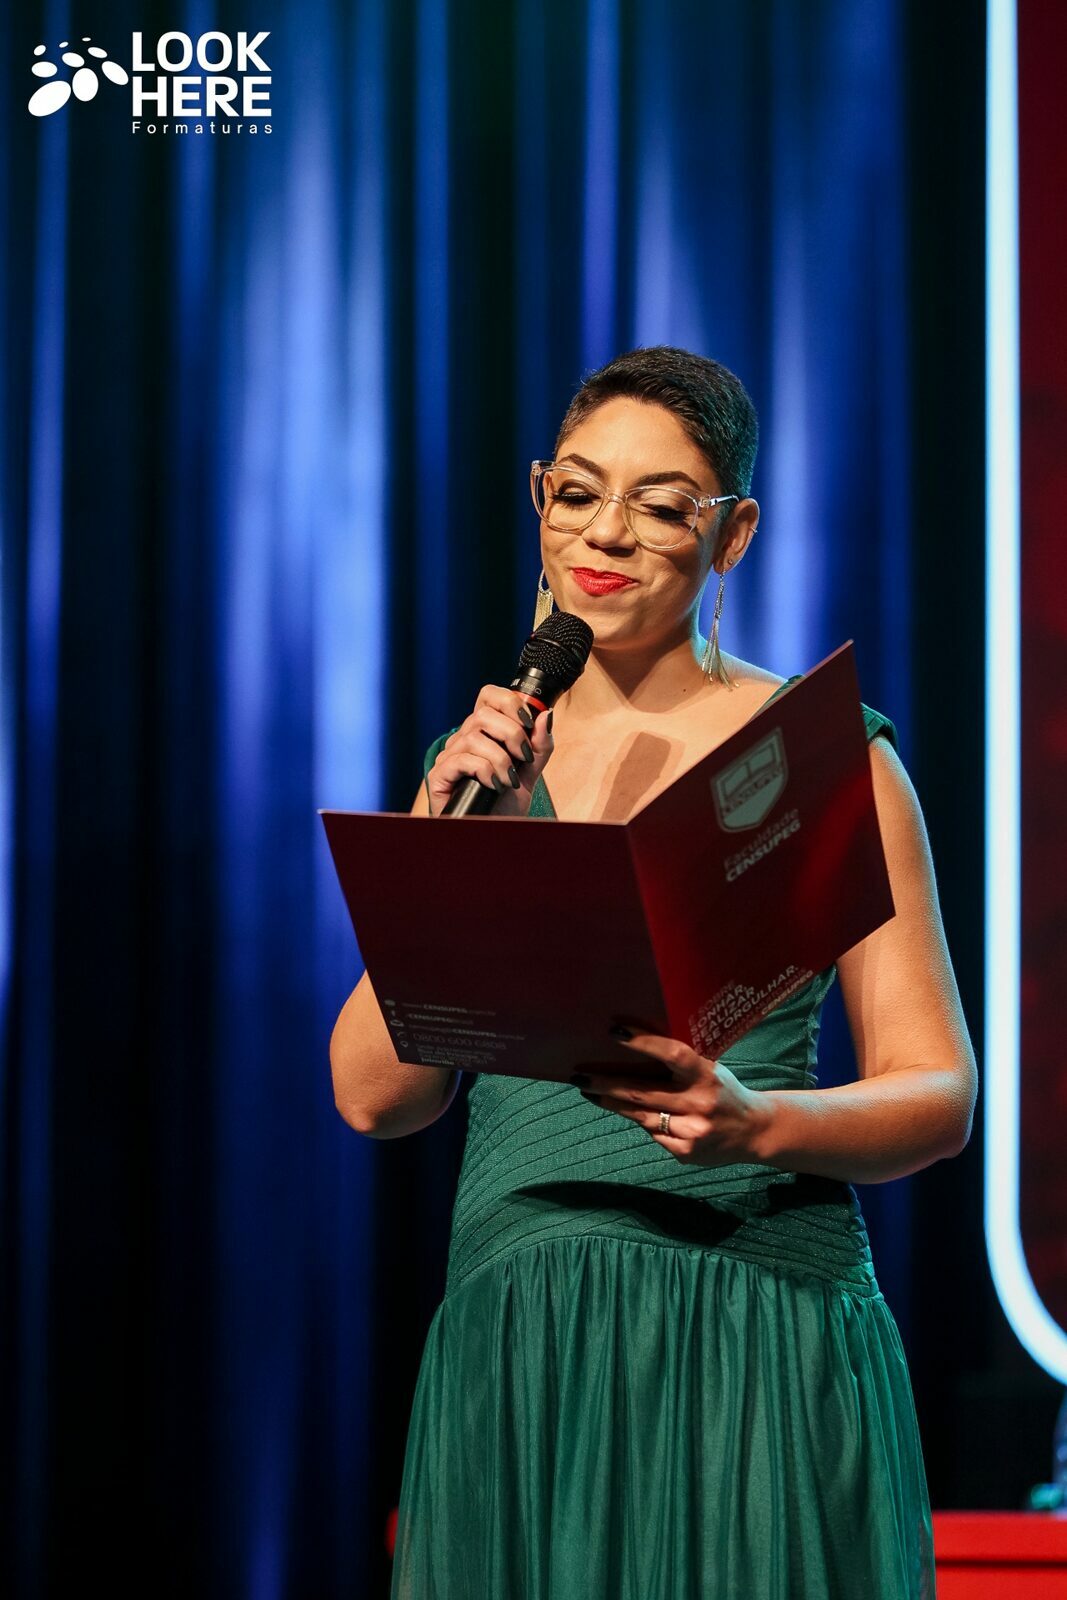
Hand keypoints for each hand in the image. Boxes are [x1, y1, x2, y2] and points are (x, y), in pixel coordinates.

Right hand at [426, 685, 554, 816]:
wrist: (494, 831)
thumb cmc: (507, 802)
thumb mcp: (531, 770)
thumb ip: (539, 744)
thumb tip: (545, 714)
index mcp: (485, 732)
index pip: (489, 696)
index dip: (509, 701)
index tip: (528, 722)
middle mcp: (464, 739)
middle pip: (482, 714)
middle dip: (511, 734)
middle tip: (523, 757)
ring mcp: (450, 756)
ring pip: (473, 738)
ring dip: (500, 759)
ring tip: (509, 780)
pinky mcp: (440, 775)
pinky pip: (461, 760)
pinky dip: (484, 770)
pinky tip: (494, 785)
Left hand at [572, 1026, 772, 1166]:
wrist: (755, 1132)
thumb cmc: (723, 1091)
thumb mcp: (710, 1069)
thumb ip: (681, 1063)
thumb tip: (633, 1046)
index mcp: (707, 1075)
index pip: (672, 1054)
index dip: (643, 1043)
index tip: (614, 1032)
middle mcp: (700, 1104)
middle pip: (641, 1092)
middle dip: (605, 1083)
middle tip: (579, 1076)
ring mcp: (692, 1132)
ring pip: (641, 1116)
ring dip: (611, 1103)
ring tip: (590, 1092)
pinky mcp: (686, 1153)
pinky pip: (653, 1134)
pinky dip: (643, 1123)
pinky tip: (637, 1115)